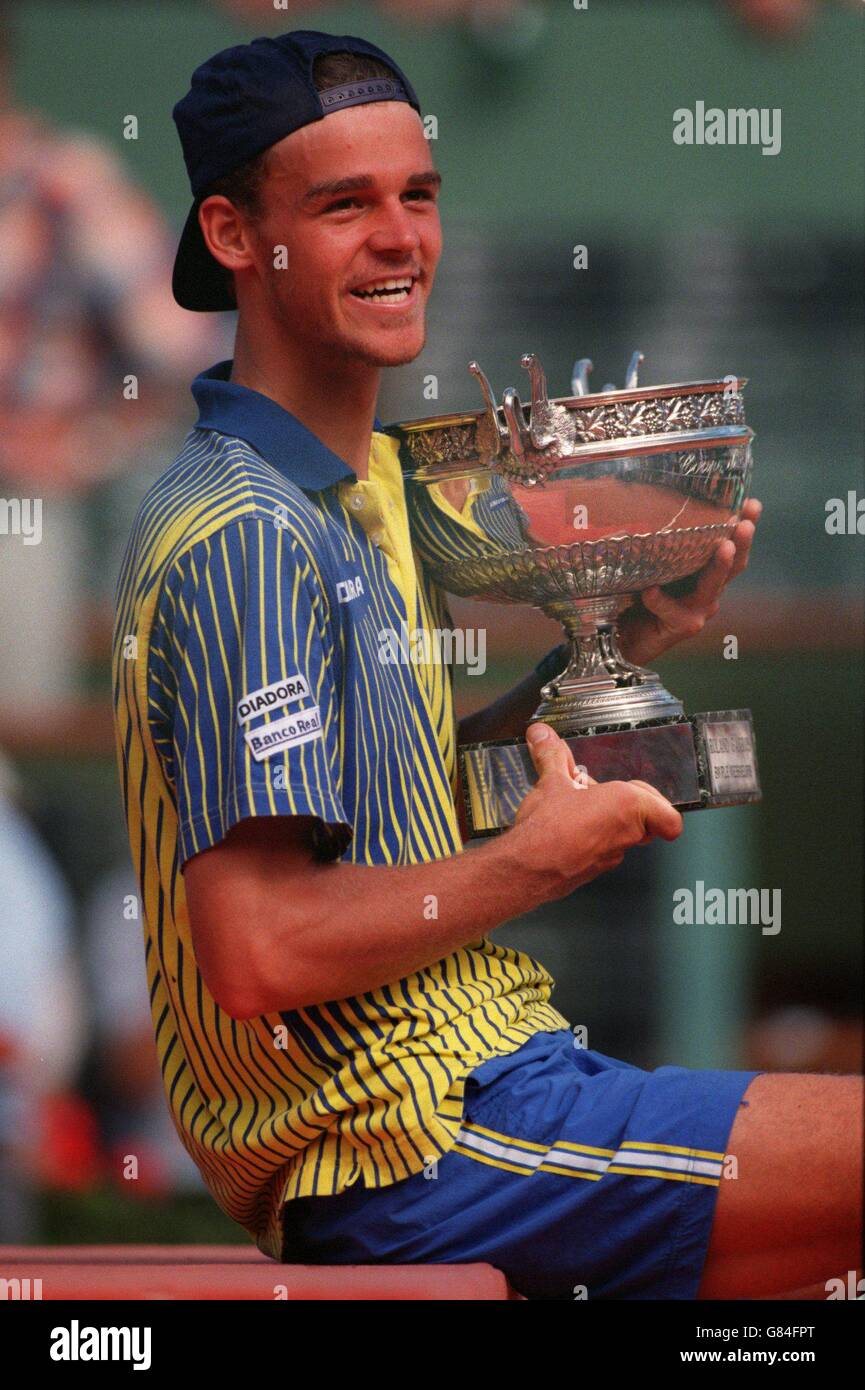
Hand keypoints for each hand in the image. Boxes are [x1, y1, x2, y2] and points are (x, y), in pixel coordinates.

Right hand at [513, 722, 682, 896]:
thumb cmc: (547, 828)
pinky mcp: (595, 871)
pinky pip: (603, 851)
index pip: (668, 816)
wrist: (526, 869)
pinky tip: (567, 829)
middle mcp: (628, 833)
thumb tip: (542, 734)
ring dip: (608, 822)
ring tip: (579, 808)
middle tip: (603, 795)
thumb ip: (551, 755)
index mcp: (627, 805)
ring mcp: (612, 855)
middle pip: (647, 823)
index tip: (642, 795)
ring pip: (623, 836)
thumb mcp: (550, 781)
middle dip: (626, 807)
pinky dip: (592, 839)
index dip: (657, 805)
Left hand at [617, 499, 761, 667]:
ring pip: (713, 587)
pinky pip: (671, 609)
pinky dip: (659, 599)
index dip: (744, 525)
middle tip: (747, 522)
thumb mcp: (650, 565)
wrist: (623, 639)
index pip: (730, 545)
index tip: (753, 503)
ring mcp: (698, 611)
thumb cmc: (636, 599)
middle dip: (742, 541)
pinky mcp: (682, 628)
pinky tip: (650, 590)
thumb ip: (659, 545)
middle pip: (733, 565)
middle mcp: (708, 592)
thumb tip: (651, 503)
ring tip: (724, 548)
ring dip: (720, 566)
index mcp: (705, 574)